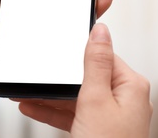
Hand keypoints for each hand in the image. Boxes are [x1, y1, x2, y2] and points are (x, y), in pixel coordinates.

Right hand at [16, 24, 152, 137]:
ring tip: (26, 91)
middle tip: (36, 72)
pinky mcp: (98, 129)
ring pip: (77, 98)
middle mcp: (124, 99)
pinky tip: (33, 107)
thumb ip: (96, 63)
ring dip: (51, 96)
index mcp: (131, 86)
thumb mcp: (96, 99)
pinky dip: (54, 112)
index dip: (78, 51)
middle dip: (57, 78)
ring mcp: (111, 116)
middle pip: (86, 77)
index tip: (59, 45)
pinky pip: (74, 114)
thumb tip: (100, 30)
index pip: (103, 56)